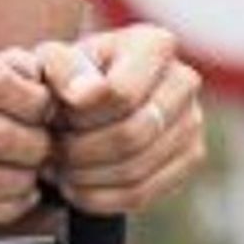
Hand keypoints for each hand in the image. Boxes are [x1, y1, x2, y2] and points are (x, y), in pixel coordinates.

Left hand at [36, 26, 205, 215]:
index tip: (52, 120)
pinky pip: (143, 193)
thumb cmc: (68, 77)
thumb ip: (63, 69)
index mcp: (155, 44)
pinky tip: (76, 187)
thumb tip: (87, 95)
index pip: (121, 95)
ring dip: (86, 178)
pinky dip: (100, 198)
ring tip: (59, 170)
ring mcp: (193, 122)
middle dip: (81, 151)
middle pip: (132, 134)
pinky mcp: (190, 159)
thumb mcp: (53, 63)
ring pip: (136, 169)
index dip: (80, 117)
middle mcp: (184, 80)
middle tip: (51, 153)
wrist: (85, 100)